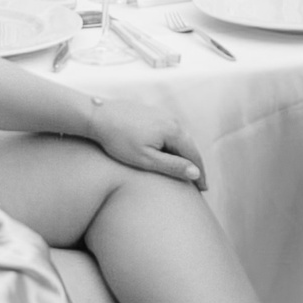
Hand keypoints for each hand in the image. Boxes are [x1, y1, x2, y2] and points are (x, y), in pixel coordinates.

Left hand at [81, 96, 204, 188]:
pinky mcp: (152, 113)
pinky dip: (174, 145)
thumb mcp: (146, 159)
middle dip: (195, 165)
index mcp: (173, 130)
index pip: (194, 155)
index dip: (200, 174)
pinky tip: (170, 153)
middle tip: (199, 184)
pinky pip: (170, 131)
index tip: (203, 189)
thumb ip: (172, 166)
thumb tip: (196, 173)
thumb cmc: (119, 140)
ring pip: (180, 138)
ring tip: (187, 171)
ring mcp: (162, 114)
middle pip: (190, 145)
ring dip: (185, 154)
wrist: (98, 116)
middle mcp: (172, 119)